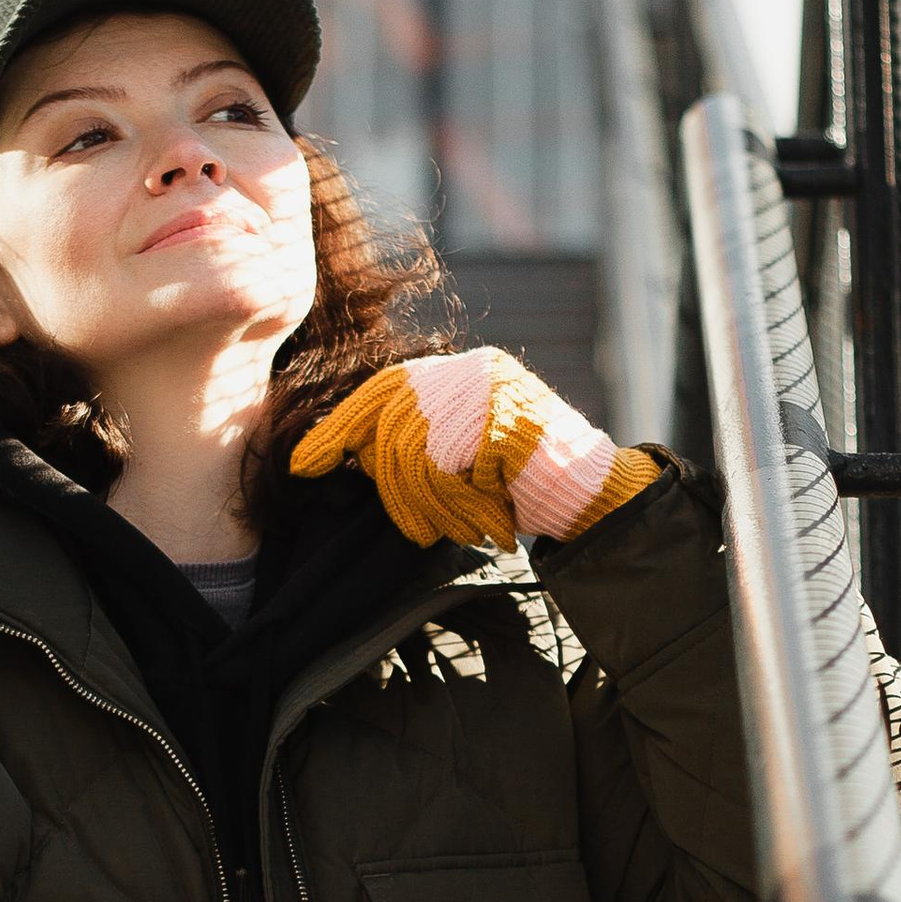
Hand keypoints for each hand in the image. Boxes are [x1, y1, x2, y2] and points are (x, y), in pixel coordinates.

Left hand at [292, 347, 660, 549]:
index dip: (338, 428)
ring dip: (429, 507)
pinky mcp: (508, 418)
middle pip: (391, 424)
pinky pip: (450, 468)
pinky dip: (461, 507)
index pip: (381, 390)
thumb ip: (413, 445)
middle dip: (390, 488)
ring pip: (415, 452)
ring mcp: (492, 390)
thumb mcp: (458, 461)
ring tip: (460, 530)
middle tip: (417, 531)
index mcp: (456, 374)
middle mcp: (471, 370)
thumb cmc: (525, 489)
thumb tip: (345, 456)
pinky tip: (489, 522)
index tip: (303, 465)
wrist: (597, 497)